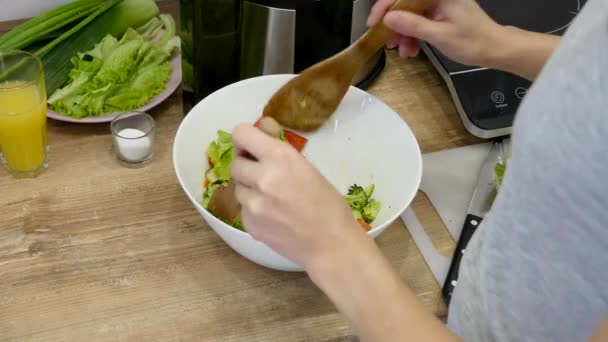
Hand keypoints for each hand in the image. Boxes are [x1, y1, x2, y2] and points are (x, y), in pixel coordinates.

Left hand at [229, 124, 366, 268]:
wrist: (331, 245)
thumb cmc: (328, 205)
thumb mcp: (308, 168)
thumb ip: (280, 149)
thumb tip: (262, 126)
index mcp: (281, 158)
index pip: (241, 134)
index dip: (245, 139)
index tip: (253, 147)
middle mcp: (263, 177)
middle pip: (236, 163)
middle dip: (247, 166)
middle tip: (264, 174)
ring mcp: (253, 203)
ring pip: (238, 187)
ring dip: (249, 188)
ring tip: (272, 199)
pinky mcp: (249, 224)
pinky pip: (243, 209)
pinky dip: (253, 209)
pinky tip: (273, 216)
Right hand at [368, 0, 502, 66]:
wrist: (494, 49)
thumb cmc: (474, 41)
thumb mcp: (440, 35)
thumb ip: (413, 25)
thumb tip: (389, 18)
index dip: (385, 6)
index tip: (374, 23)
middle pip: (405, 4)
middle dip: (394, 24)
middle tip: (388, 42)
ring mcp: (438, 4)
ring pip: (410, 14)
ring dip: (403, 34)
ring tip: (404, 51)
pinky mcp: (439, 13)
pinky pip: (418, 21)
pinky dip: (412, 35)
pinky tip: (412, 49)